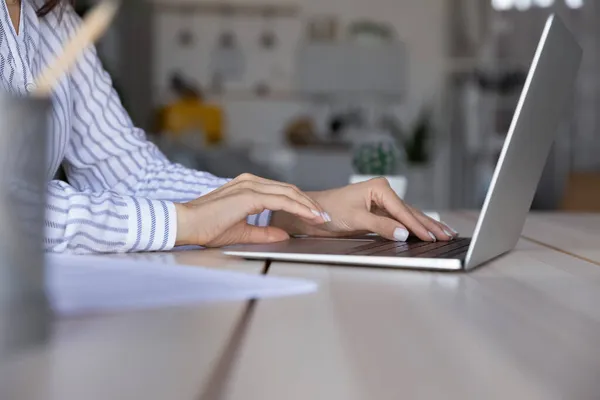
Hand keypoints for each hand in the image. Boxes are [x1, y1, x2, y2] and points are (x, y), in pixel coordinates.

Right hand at [174, 174, 329, 246]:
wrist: (186, 224)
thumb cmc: (207, 227)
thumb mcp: (242, 232)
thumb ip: (264, 231)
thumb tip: (283, 233)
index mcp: (248, 188)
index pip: (282, 192)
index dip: (301, 203)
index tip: (315, 215)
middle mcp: (250, 182)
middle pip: (289, 190)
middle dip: (309, 203)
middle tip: (325, 215)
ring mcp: (250, 186)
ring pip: (289, 193)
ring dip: (308, 205)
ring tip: (322, 216)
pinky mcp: (249, 195)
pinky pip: (281, 200)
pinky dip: (298, 208)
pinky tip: (310, 216)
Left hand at [272, 177, 457, 241]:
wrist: (314, 214)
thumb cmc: (331, 211)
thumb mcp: (356, 219)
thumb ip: (381, 226)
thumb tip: (404, 234)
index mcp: (379, 188)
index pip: (403, 210)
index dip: (417, 226)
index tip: (431, 238)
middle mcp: (384, 192)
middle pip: (411, 212)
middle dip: (430, 225)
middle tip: (449, 236)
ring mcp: (383, 202)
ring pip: (409, 216)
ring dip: (427, 226)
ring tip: (446, 234)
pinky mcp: (380, 213)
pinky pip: (401, 221)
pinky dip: (415, 227)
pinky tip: (427, 232)